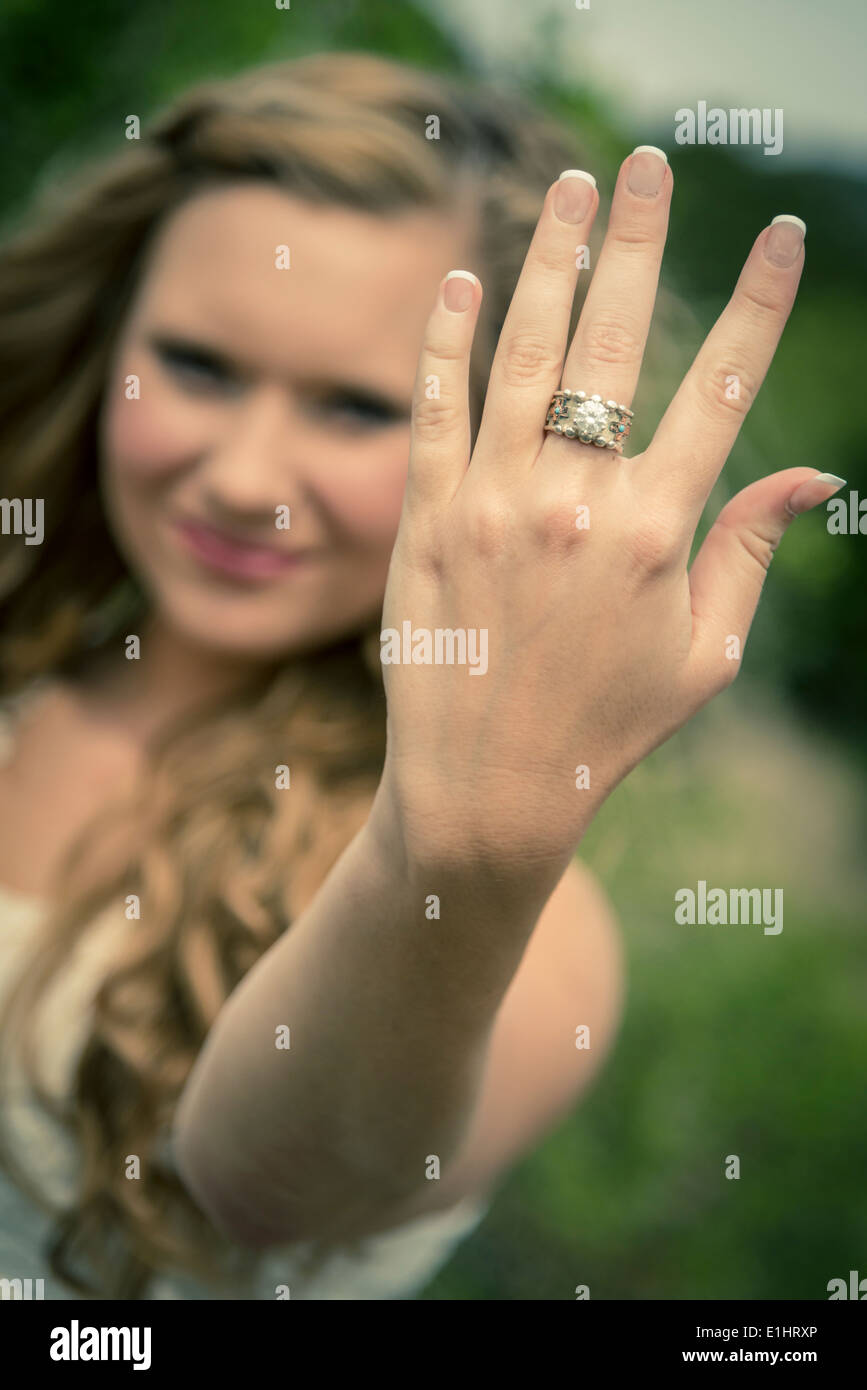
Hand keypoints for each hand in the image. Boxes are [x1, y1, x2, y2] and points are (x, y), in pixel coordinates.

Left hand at [374, 148, 838, 882]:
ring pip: (521, 354)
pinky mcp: (425, 520)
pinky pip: (434, 410)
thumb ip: (748, 552)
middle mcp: (573, 502)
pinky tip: (462, 282)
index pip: (721, 389)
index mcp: (654, 533)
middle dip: (636, 240)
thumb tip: (812, 473)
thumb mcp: (702, 655)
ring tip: (566, 190)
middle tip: (643, 166)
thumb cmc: (605, 727)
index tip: (780, 235)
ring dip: (546, 260)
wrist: (487, 790)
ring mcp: (490, 505)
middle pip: (613, 341)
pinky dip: (446, 342)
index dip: (758, 302)